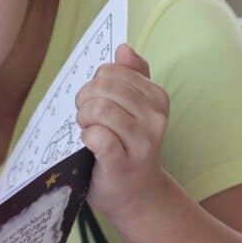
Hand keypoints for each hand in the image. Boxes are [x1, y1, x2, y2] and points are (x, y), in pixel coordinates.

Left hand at [75, 44, 172, 220]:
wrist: (137, 195)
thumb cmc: (128, 147)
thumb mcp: (134, 110)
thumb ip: (132, 76)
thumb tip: (124, 47)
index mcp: (157, 97)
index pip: (112, 71)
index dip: (94, 84)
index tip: (94, 102)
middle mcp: (155, 117)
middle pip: (104, 87)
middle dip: (86, 100)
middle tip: (86, 117)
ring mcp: (142, 141)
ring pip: (100, 109)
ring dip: (84, 119)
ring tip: (88, 130)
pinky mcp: (124, 162)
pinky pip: (98, 137)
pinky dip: (88, 137)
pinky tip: (90, 144)